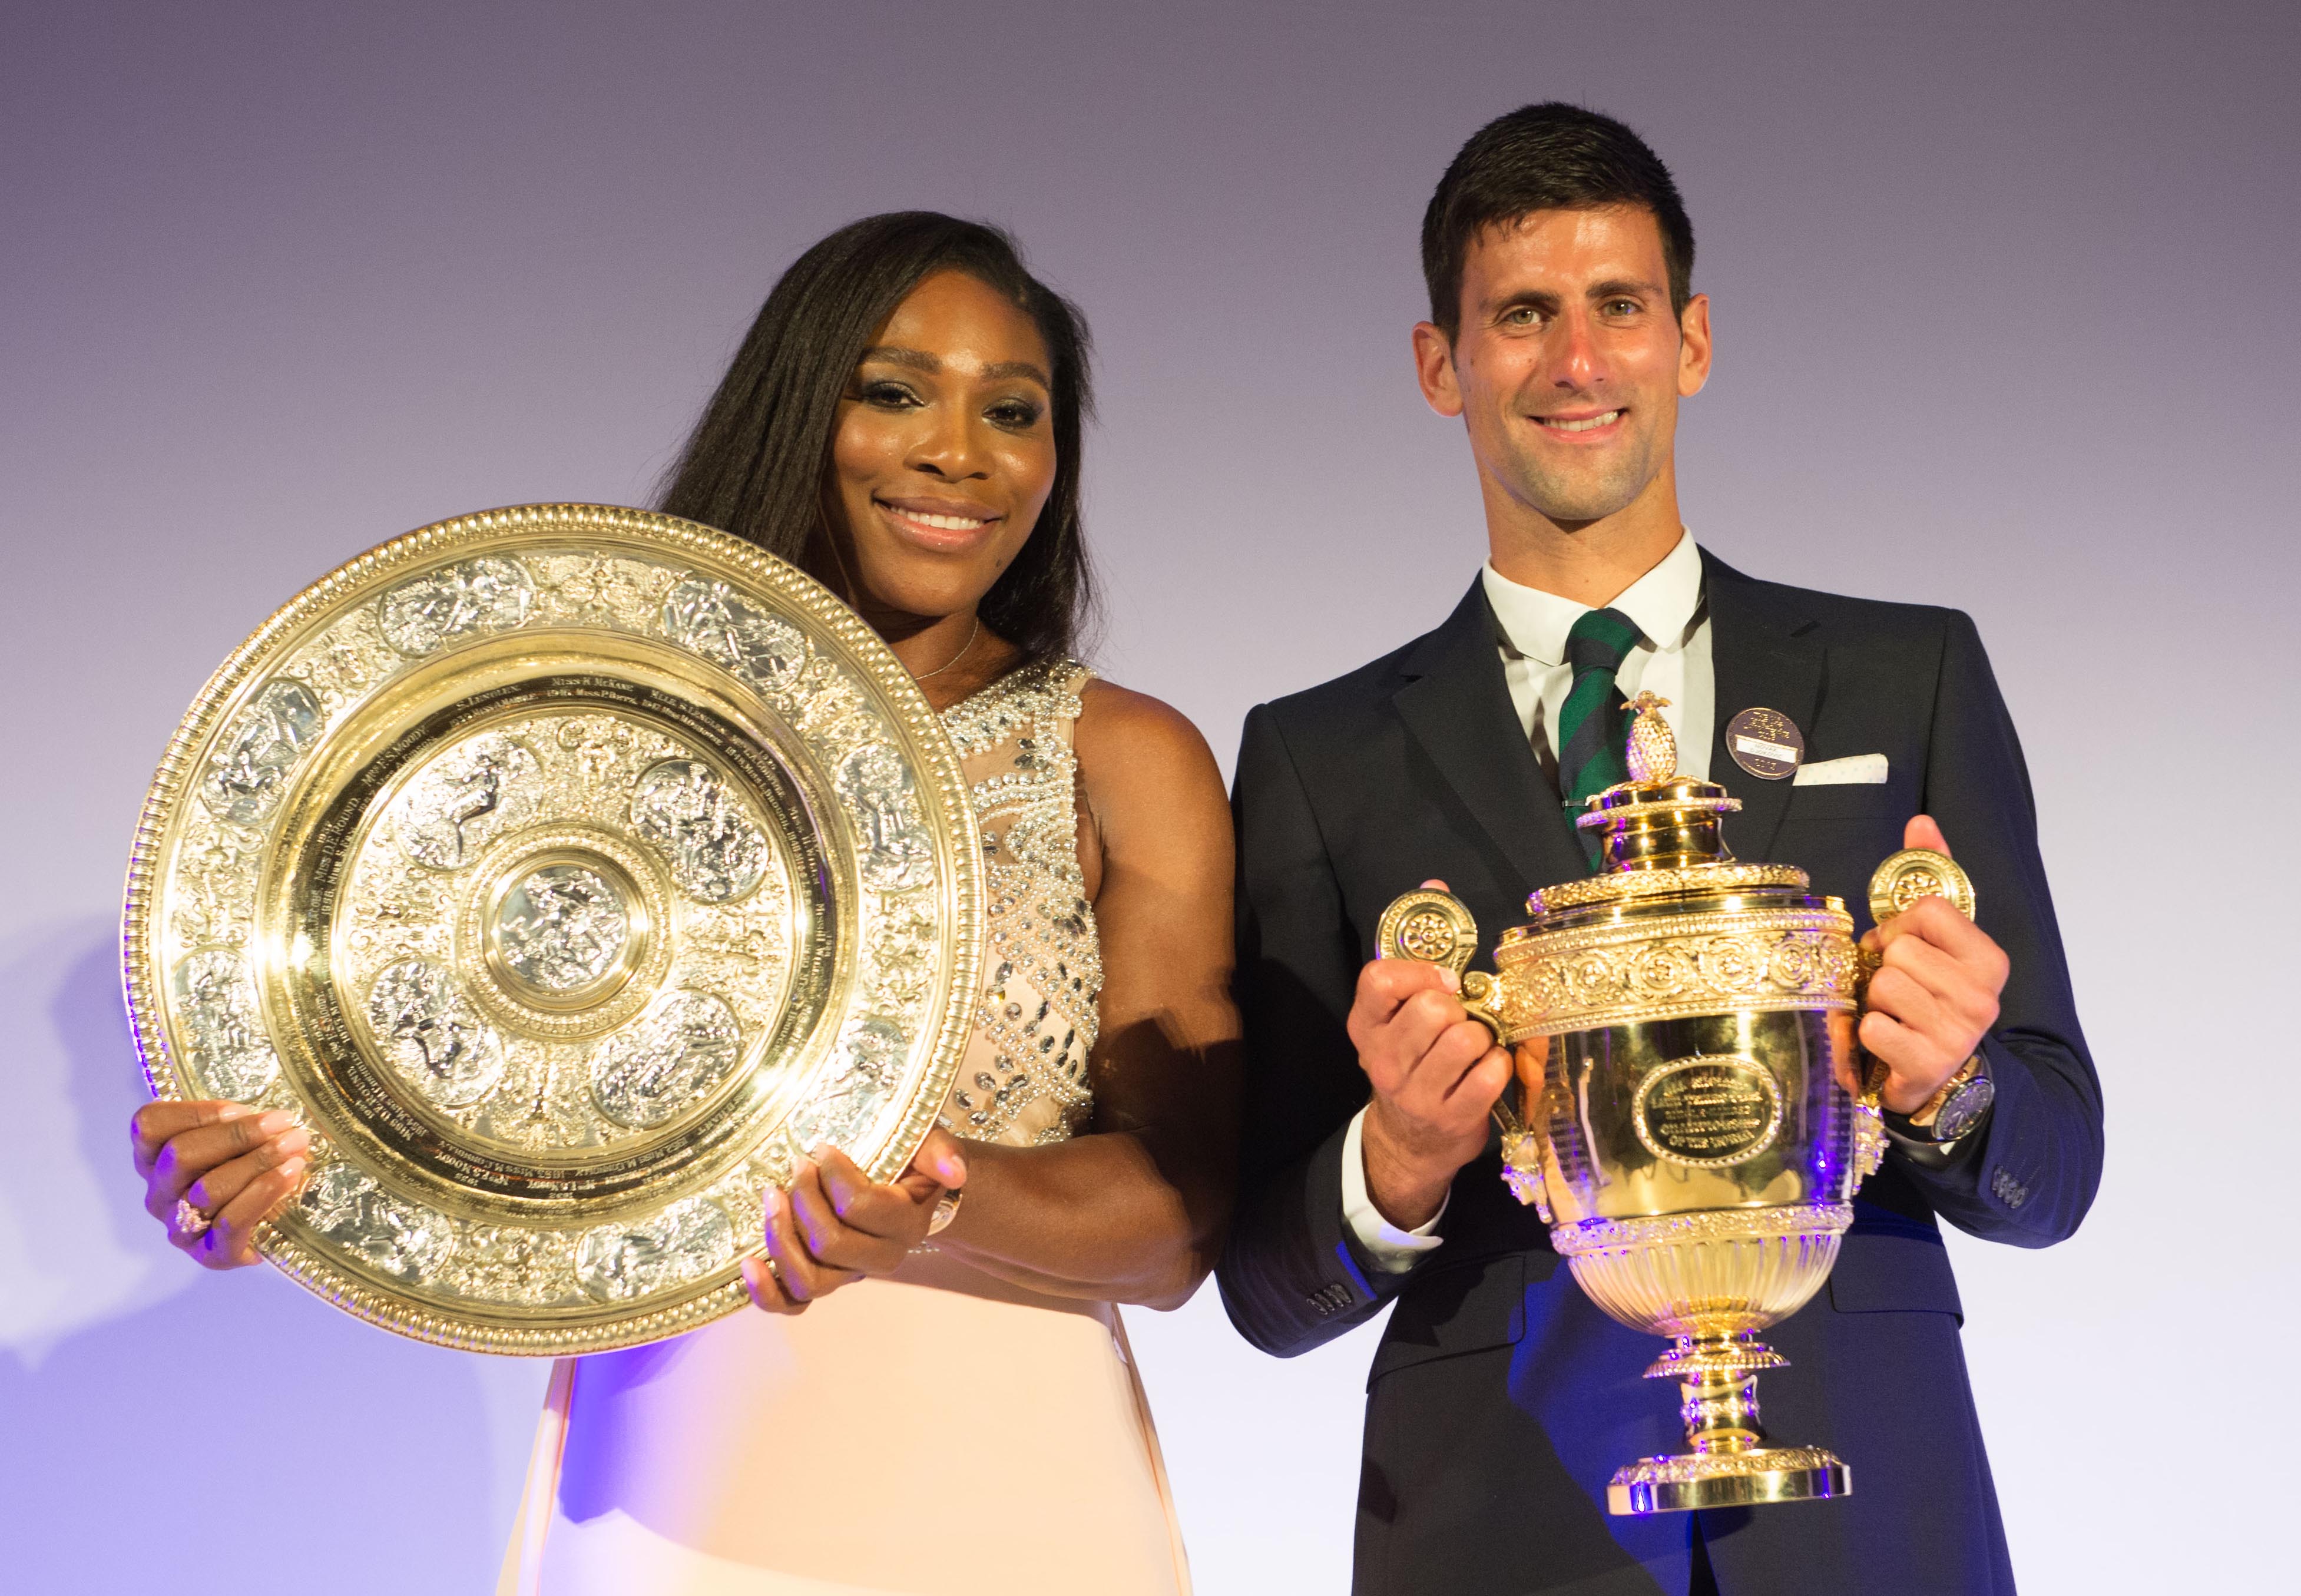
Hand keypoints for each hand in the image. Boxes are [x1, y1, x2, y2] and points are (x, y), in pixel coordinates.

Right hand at [131, 1100, 310, 1268]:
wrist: (273, 1227)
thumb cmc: (251, 1172)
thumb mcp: (237, 1140)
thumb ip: (237, 1122)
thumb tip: (271, 1115)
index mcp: (154, 1158)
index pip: (150, 1126)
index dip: (194, 1113)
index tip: (242, 1109)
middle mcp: (159, 1194)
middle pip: (180, 1155)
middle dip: (238, 1135)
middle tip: (283, 1123)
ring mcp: (181, 1227)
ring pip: (209, 1189)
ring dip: (259, 1161)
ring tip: (296, 1145)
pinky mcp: (210, 1255)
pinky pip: (230, 1223)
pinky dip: (264, 1193)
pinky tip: (291, 1174)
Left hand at [742, 1128, 966, 1314]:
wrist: (911, 1187)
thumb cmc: (913, 1160)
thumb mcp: (929, 1144)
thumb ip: (940, 1153)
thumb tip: (954, 1173)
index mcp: (907, 1223)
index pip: (861, 1208)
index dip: (833, 1176)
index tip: (822, 1148)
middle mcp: (882, 1257)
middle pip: (830, 1244)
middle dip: (803, 1200)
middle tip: (796, 1165)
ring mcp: (850, 1274)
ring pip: (809, 1279)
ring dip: (780, 1238)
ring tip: (771, 1196)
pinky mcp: (824, 1280)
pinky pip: (792, 1303)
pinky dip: (766, 1292)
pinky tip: (748, 1264)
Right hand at [1350, 880, 1510, 1230]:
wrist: (1411, 1140)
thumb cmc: (1414, 1060)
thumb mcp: (1400, 1012)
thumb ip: (1417, 952)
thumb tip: (1434, 886)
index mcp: (1365, 1024)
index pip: (1379, 979)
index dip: (1420, 972)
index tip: (1444, 982)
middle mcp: (1381, 1059)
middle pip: (1433, 1008)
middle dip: (1460, 1008)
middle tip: (1461, 1021)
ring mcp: (1414, 1093)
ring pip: (1466, 1038)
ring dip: (1484, 1037)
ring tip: (1476, 1046)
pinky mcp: (1449, 1117)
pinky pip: (1491, 1072)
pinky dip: (1500, 1065)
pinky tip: (1488, 1069)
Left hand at [1858, 817, 2008, 1114]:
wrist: (1941, 1078)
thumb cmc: (1931, 997)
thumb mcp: (1938, 939)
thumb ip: (1931, 878)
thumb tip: (1922, 822)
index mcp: (1990, 960)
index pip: (1928, 910)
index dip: (1903, 926)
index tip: (1906, 946)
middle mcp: (1982, 996)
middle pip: (1899, 949)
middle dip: (1884, 965)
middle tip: (1897, 986)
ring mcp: (1956, 1033)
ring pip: (1882, 984)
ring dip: (1874, 999)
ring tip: (1893, 1013)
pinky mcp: (1926, 1063)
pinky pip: (1870, 1026)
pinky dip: (1866, 1033)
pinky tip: (1887, 1041)